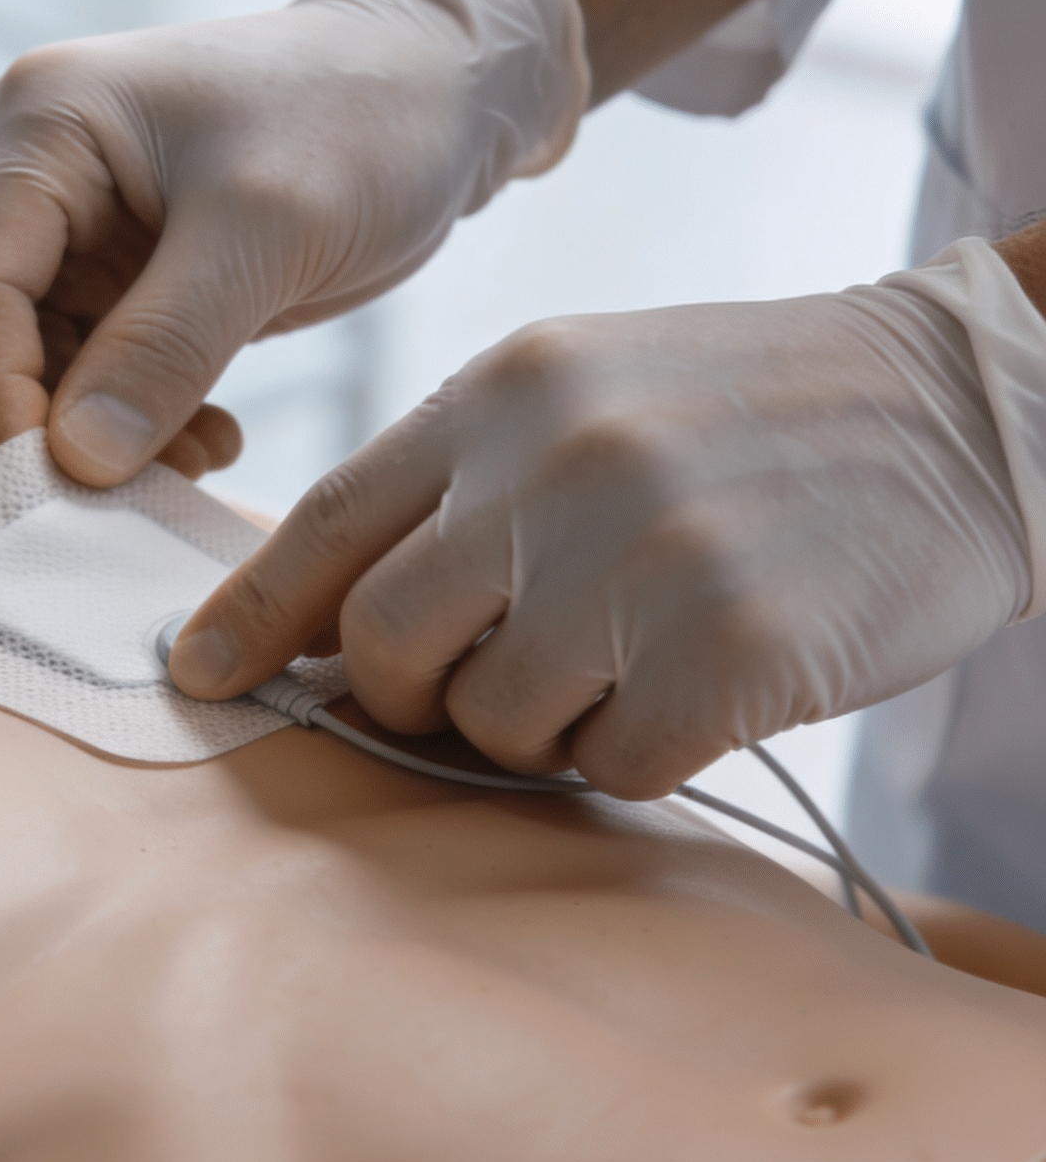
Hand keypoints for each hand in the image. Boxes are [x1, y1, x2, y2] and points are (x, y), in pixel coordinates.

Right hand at [0, 0, 586, 486]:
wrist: (438, 86)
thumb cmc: (363, 117)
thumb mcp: (269, 231)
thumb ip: (165, 346)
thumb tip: (76, 461)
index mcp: (43, 122)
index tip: (61, 484)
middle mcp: (25, 163)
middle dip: (25, 421)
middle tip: (116, 490)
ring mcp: (60, 218)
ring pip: (10, 360)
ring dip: (81, 432)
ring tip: (196, 458)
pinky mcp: (105, 267)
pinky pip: (72, 367)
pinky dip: (120, 420)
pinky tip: (205, 434)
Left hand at [168, 245, 1045, 797]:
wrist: (962, 405)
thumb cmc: (744, 416)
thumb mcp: (580, 396)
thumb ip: (454, 488)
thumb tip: (327, 624)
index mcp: (501, 395)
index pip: (327, 524)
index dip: (249, 616)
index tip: (200, 676)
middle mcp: (555, 468)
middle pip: (387, 644)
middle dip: (404, 696)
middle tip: (473, 687)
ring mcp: (645, 558)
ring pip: (493, 721)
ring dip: (536, 726)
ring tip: (620, 662)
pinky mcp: (733, 649)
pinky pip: (612, 766)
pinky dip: (635, 752)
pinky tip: (696, 686)